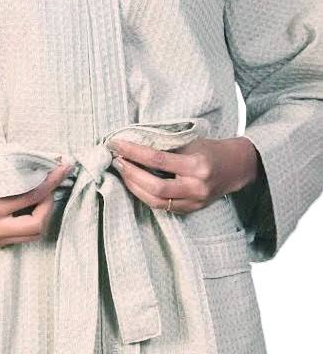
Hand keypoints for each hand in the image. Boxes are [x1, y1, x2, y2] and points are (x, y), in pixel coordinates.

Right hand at [0, 162, 72, 246]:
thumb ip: (10, 176)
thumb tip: (38, 170)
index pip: (31, 197)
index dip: (51, 182)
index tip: (63, 168)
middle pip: (37, 226)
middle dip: (49, 205)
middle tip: (49, 186)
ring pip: (31, 235)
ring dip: (41, 215)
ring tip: (40, 194)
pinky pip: (19, 236)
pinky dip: (29, 222)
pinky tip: (27, 205)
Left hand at [106, 136, 261, 213]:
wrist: (236, 168)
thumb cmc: (211, 150)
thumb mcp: (191, 142)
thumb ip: (165, 147)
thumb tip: (133, 145)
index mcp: (197, 166)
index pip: (158, 159)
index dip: (134, 152)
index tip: (117, 144)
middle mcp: (196, 187)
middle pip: (155, 187)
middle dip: (131, 174)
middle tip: (118, 160)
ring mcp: (194, 202)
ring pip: (156, 201)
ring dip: (135, 187)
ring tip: (124, 172)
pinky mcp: (190, 210)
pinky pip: (162, 207)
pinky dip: (145, 195)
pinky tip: (136, 184)